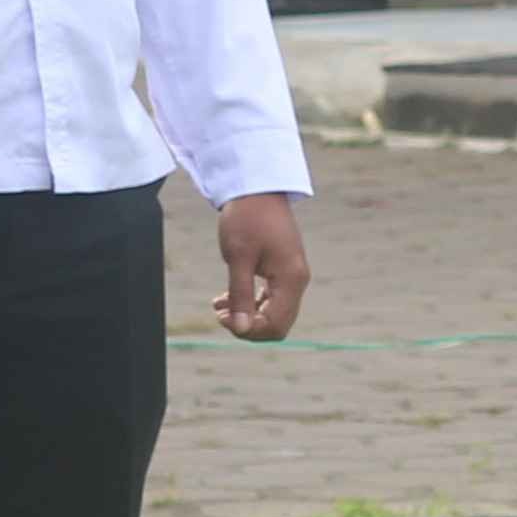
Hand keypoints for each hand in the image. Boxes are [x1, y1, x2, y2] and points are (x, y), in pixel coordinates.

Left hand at [213, 192, 309, 343]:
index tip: (223, 318)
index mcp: (291, 278)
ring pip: (274, 314)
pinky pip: (271, 299)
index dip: (249, 330)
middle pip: (278, 324)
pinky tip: (226, 299)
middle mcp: (297, 280)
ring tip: (219, 309)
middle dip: (249, 327)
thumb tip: (240, 329)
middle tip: (221, 315)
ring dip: (248, 316)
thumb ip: (240, 295)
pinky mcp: (283, 270)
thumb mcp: (238, 257)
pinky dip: (251, 304)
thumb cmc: (246, 217)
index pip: (275, 324)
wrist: (256, 186)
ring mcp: (292, 275)